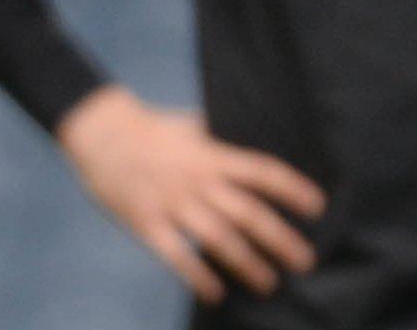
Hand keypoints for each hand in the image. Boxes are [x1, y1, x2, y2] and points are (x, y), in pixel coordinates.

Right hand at [56, 85, 326, 303]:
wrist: (99, 131)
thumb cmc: (149, 127)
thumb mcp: (191, 124)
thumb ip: (220, 138)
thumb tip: (256, 138)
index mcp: (210, 154)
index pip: (261, 171)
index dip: (292, 189)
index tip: (317, 207)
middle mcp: (196, 180)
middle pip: (247, 213)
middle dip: (280, 239)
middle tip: (305, 261)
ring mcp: (171, 203)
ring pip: (217, 238)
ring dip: (247, 263)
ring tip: (269, 283)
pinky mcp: (145, 223)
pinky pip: (175, 255)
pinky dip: (197, 276)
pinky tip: (216, 293)